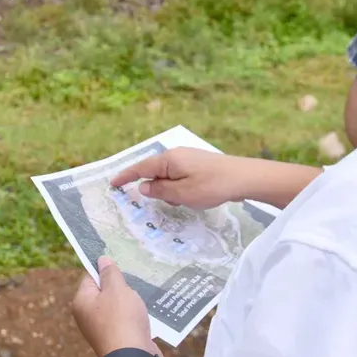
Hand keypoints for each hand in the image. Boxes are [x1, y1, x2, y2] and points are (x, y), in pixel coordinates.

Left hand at [72, 257, 157, 356]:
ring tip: (142, 297)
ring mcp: (102, 329)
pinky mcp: (117, 339)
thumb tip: (102, 260)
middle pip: (105, 291)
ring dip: (130, 301)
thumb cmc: (122, 319)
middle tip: (134, 280)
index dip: (106, 270)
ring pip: (117, 306)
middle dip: (121, 286)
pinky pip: (125, 320)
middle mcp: (88, 315)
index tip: (121, 264)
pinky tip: (146, 313)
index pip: (91, 276)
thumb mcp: (116, 289)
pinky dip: (135, 316)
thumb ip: (110, 273)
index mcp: (82, 301)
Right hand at [110, 146, 240, 209]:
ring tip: (185, 201)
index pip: (140, 168)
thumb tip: (143, 186)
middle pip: (154, 171)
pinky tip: (192, 197)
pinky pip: (179, 175)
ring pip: (168, 175)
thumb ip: (160, 190)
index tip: (112, 183)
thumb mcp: (182, 194)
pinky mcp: (198, 164)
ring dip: (169, 190)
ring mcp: (188, 158)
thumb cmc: (211, 185)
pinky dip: (179, 187)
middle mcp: (176, 155)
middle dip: (153, 187)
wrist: (244, 177)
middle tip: (161, 201)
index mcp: (168, 160)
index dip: (125, 176)